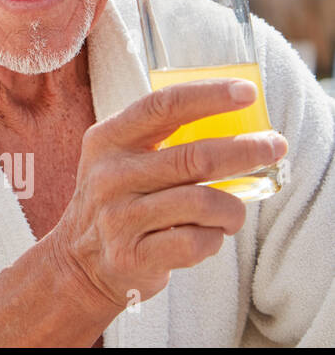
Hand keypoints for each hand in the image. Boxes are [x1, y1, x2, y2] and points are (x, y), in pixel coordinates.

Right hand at [48, 78, 287, 314]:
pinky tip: (206, 236)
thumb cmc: (120, 201)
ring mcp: (119, 217)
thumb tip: (235, 122)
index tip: (247, 93)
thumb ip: (161, 139)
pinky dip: (213, 239)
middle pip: (194, 157)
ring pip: (203, 202)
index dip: (208, 96)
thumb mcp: (121, 159)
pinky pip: (196, 242)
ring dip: (233, 208)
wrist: (80, 261)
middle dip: (246, 150)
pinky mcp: (133, 255)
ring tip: (233, 213)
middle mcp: (110, 175)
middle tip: (274, 146)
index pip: (162, 107)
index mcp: (108, 140)